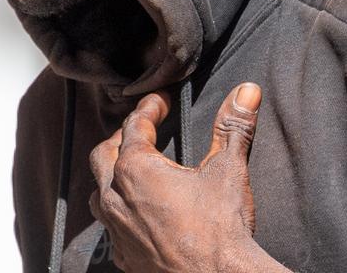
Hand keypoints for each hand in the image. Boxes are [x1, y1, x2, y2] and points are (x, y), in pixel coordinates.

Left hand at [88, 82, 272, 271]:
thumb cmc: (220, 228)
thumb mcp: (228, 170)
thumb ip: (233, 126)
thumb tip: (246, 91)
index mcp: (136, 169)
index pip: (135, 125)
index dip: (149, 108)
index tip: (161, 101)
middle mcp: (116, 197)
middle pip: (103, 154)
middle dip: (121, 138)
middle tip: (142, 129)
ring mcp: (116, 230)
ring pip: (100, 192)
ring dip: (112, 176)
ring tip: (132, 169)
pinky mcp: (124, 257)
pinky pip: (111, 227)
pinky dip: (120, 213)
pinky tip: (137, 214)